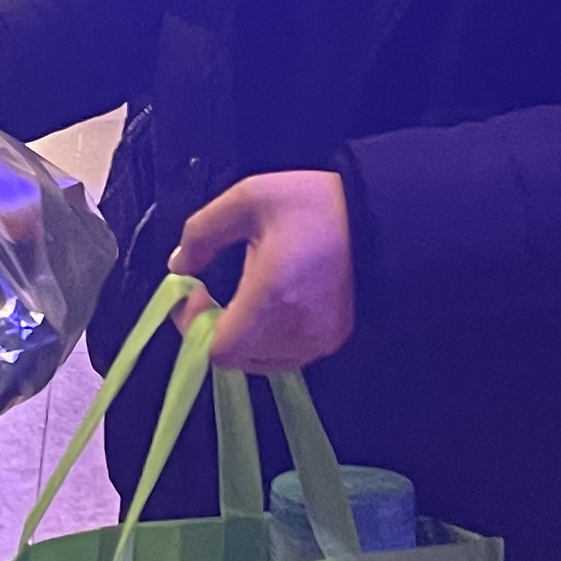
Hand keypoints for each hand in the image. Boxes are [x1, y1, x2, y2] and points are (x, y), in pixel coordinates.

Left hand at [174, 170, 355, 370]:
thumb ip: (201, 233)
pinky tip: (274, 306)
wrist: (380, 213)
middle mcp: (295, 328)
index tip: (195, 294)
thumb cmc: (315, 203)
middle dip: (215, 328)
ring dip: (242, 337)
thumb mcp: (248, 199)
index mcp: (271, 295)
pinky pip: (286, 355)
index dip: (194, 327)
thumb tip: (179, 266)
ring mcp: (317, 339)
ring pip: (260, 361)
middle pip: (236, 358)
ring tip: (248, 298)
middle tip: (214, 295)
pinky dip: (268, 340)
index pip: (219, 350)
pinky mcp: (332, 338)